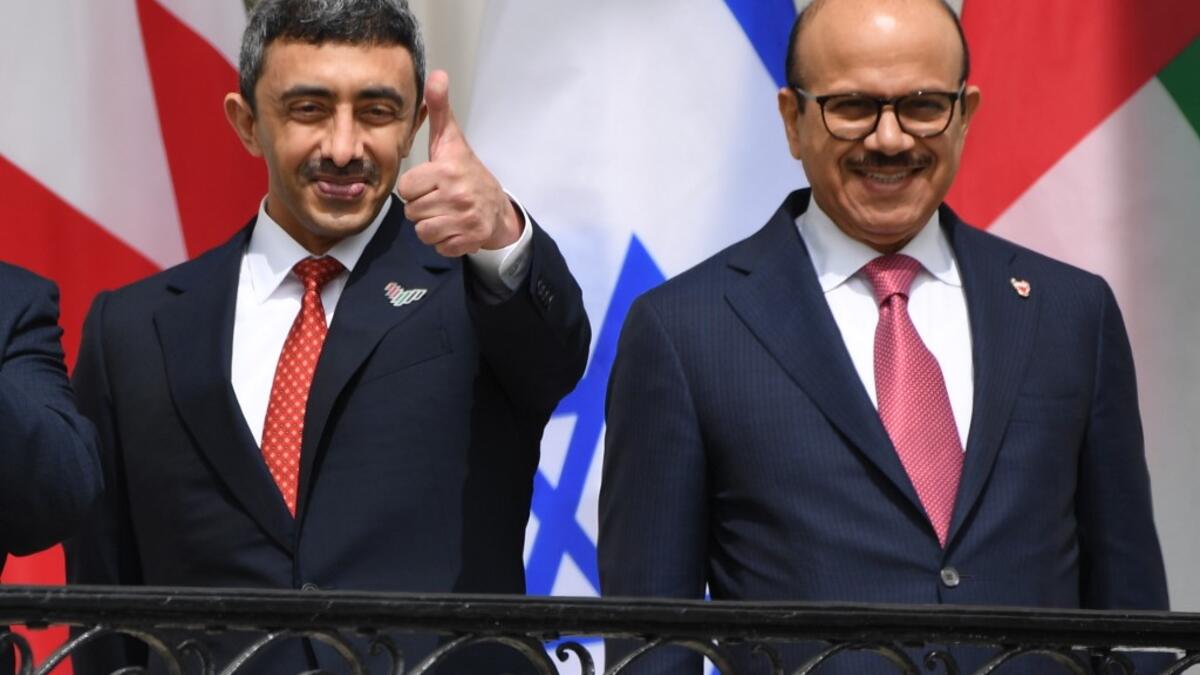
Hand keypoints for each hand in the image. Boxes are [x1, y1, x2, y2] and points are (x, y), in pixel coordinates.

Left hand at [397, 70, 522, 256]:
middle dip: (422, 208)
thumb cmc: (467, 171)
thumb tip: (436, 74)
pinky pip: (439, 247)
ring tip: (444, 214)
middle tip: (438, 199)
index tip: (430, 183)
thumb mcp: (451, 140)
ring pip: (423, 232)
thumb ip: (440, 109)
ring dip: (430, 226)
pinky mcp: (470, 240)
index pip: (406, 190)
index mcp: (447, 171)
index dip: (414, 188)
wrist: (497, 206)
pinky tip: (453, 228)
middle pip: (412, 212)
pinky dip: (444, 242)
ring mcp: (465, 220)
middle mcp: (457, 196)